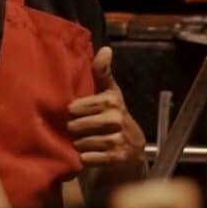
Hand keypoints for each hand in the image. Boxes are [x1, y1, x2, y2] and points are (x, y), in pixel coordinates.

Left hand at [68, 47, 145, 167]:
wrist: (133, 146)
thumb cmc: (113, 114)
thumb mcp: (109, 92)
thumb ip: (102, 72)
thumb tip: (105, 48)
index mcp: (111, 100)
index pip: (76, 107)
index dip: (74, 112)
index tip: (77, 113)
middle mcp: (116, 119)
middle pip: (76, 126)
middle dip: (75, 130)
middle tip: (79, 130)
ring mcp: (117, 139)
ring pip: (81, 143)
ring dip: (79, 145)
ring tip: (84, 141)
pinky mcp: (116, 158)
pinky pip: (88, 159)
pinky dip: (85, 159)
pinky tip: (90, 154)